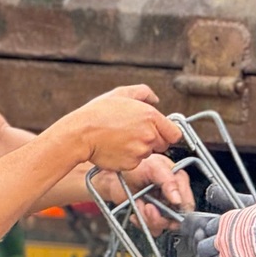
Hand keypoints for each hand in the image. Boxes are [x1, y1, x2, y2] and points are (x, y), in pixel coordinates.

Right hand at [64, 85, 181, 171]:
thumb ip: (143, 92)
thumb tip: (156, 99)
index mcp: (151, 116)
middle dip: (152, 140)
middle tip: (133, 133)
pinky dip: (128, 158)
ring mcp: (141, 151)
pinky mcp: (131, 164)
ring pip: (148, 153)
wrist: (80, 133)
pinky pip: (135, 163)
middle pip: (163, 144)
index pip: (175, 133)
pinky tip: (115, 148)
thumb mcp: (121, 93)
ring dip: (139, 149)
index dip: (167, 133)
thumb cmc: (98, 112)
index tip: (158, 132)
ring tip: (120, 139)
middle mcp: (149, 135)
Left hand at [95, 155, 193, 235]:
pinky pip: (152, 229)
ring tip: (139, 205)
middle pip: (176, 219)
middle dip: (160, 217)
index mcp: (179, 181)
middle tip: (148, 208)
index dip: (178, 210)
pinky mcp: (151, 216)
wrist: (115, 176)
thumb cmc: (135, 167)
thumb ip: (168, 181)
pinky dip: (142, 222)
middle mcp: (172, 196)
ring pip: (163, 226)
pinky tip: (136, 210)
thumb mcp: (153, 167)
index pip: (187, 204)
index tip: (163, 208)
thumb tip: (178, 199)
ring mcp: (162, 207)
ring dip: (149, 219)